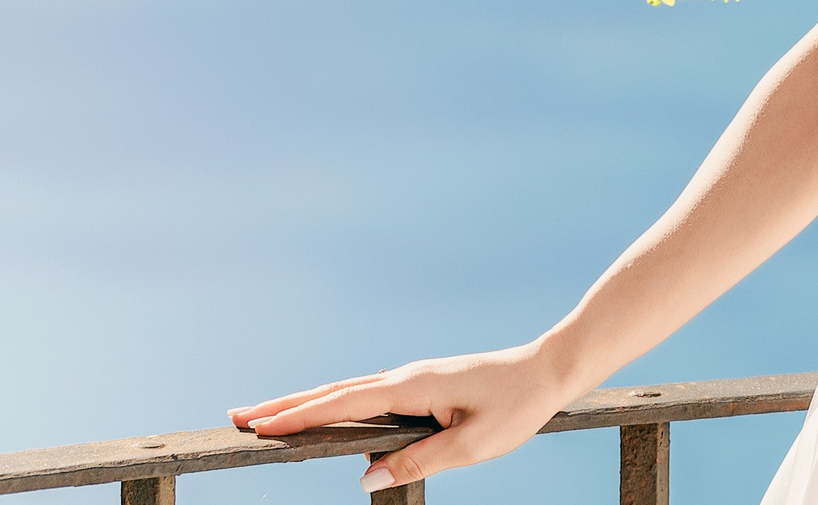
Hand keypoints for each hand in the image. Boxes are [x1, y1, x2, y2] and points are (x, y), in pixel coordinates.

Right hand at [229, 342, 579, 491]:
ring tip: (265, 414)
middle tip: (237, 415)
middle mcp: (406, 376)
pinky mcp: (421, 384)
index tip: (259, 424)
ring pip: (348, 391)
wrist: (550, 368)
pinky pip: (367, 395)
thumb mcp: (472, 444)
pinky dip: (336, 402)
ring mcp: (412, 378)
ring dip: (305, 402)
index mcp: (412, 386)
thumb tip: (367, 478)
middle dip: (285, 404)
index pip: (344, 402)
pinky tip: (324, 411)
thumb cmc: (517, 405)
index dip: (300, 415)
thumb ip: (419, 461)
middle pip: (334, 391)